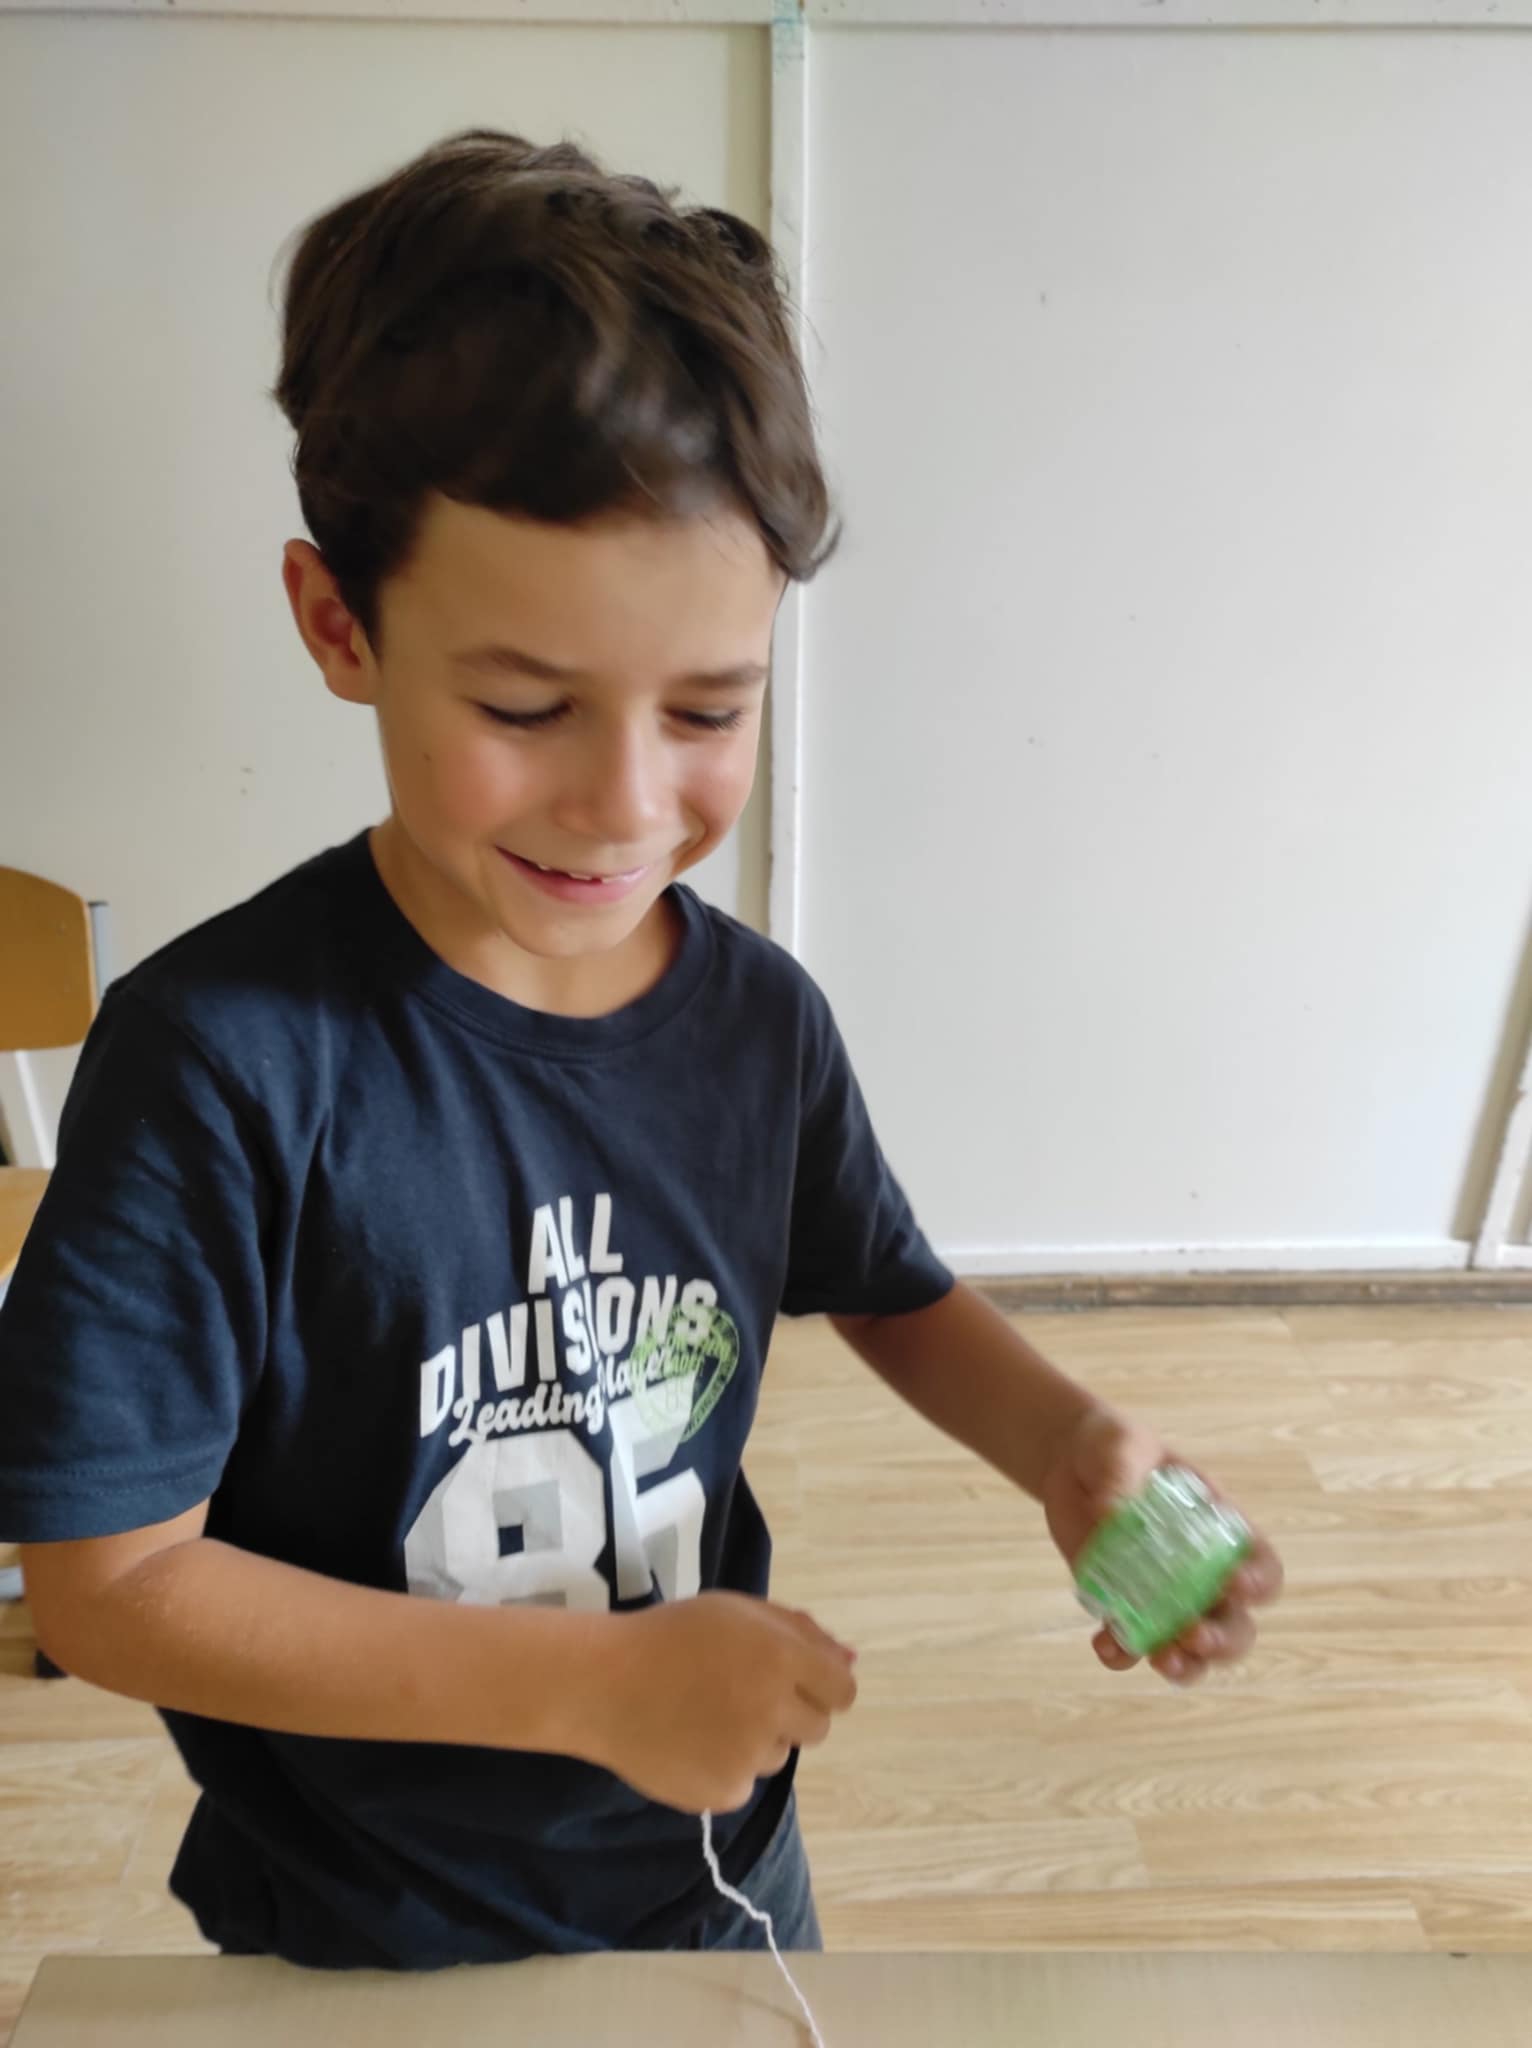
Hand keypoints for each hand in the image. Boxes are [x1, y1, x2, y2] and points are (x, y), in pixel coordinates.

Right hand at [587, 1591, 858, 1812]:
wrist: (604, 1684)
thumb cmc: (674, 1636)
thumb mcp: (738, 1612)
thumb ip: (801, 1631)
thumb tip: (853, 1659)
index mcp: (781, 1657)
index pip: (843, 1689)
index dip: (822, 1684)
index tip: (794, 1682)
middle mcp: (773, 1709)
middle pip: (818, 1726)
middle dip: (793, 1712)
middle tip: (743, 1695)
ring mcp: (749, 1756)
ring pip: (779, 1755)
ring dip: (758, 1739)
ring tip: (706, 1715)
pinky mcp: (723, 1792)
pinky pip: (744, 1783)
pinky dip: (726, 1768)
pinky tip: (691, 1744)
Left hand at [1042, 1407, 1283, 1686]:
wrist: (1072, 1465)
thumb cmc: (1113, 1448)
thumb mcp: (1119, 1445)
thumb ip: (1120, 1471)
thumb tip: (1108, 1512)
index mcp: (1221, 1530)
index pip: (1261, 1566)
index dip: (1259, 1583)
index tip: (1236, 1584)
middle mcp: (1202, 1573)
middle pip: (1237, 1624)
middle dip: (1223, 1640)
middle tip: (1193, 1635)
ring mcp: (1164, 1597)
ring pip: (1194, 1649)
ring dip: (1186, 1665)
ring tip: (1162, 1661)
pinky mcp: (1124, 1607)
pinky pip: (1132, 1645)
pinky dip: (1123, 1654)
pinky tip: (1105, 1646)